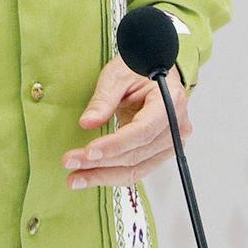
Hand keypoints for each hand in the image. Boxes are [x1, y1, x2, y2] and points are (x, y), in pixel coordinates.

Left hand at [62, 56, 190, 189]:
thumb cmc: (139, 69)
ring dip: (104, 176)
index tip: (89, 152)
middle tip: (71, 163)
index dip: (115, 144)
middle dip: (101, 163)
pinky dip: (113, 175)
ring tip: (75, 178)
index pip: (142, 131)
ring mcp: (171, 143)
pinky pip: (137, 169)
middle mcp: (177, 127)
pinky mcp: (160, 153)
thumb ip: (103, 99)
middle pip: (137, 154)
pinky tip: (91, 176)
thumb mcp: (117, 75)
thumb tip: (87, 123)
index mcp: (170, 102)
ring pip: (136, 168)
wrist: (155, 72)